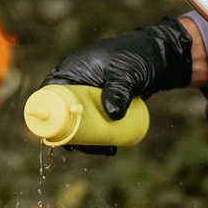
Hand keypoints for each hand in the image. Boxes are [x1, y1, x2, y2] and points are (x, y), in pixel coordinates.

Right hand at [43, 19, 194, 154]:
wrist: (158, 56)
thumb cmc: (138, 56)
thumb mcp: (127, 74)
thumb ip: (119, 91)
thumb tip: (112, 115)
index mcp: (71, 69)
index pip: (49, 93)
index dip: (49, 115)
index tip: (60, 135)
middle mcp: (75, 81)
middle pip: (62, 112)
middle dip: (72, 133)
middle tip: (88, 149)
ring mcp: (88, 93)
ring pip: (79, 120)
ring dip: (88, 138)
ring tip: (107, 150)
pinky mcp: (101, 102)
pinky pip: (93, 121)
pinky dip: (98, 135)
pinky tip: (111, 147)